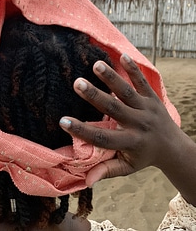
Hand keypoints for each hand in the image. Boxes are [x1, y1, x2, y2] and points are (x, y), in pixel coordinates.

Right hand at [59, 54, 185, 187]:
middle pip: (114, 109)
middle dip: (94, 96)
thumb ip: (107, 171)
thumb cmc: (144, 157)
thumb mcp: (127, 168)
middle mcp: (139, 124)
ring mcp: (147, 109)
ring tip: (96, 65)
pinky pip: (143, 82)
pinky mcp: (153, 98)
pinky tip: (122, 56)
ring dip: (112, 78)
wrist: (174, 147)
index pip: (101, 138)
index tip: (62, 121)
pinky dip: (133, 69)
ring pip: (128, 92)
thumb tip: (85, 181)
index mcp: (130, 143)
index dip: (81, 131)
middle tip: (77, 83)